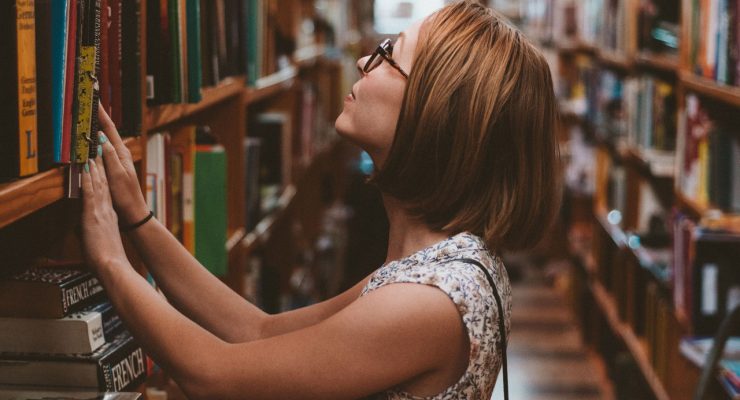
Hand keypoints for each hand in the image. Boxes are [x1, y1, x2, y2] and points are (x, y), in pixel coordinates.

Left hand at [81, 159, 128, 270]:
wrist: (113, 266)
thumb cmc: (107, 261)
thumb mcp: (99, 243)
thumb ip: (90, 234)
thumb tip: (81, 233)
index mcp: (110, 218)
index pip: (105, 194)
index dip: (103, 179)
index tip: (101, 167)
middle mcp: (107, 211)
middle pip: (104, 184)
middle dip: (101, 167)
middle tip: (99, 152)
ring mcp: (101, 211)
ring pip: (98, 184)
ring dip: (95, 167)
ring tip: (93, 153)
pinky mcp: (93, 214)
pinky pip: (90, 191)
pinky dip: (88, 178)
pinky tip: (86, 167)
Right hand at [97, 103, 148, 225]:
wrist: (133, 212)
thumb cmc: (126, 196)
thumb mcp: (117, 175)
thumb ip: (109, 157)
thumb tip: (101, 138)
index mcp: (122, 153)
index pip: (109, 128)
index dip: (101, 113)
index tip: (94, 99)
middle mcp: (120, 153)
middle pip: (107, 130)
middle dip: (98, 115)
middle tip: (88, 101)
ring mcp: (117, 160)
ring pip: (104, 139)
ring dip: (96, 126)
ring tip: (87, 114)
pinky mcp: (112, 167)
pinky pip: (102, 149)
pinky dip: (95, 141)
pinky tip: (90, 139)